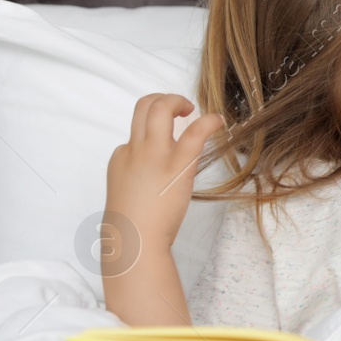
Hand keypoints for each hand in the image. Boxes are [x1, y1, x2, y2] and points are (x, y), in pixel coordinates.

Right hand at [103, 93, 224, 254]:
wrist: (134, 242)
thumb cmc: (134, 223)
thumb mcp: (128, 192)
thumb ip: (139, 174)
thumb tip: (156, 170)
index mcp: (122, 157)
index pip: (137, 131)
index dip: (155, 132)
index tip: (168, 144)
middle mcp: (134, 149)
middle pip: (143, 105)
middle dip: (163, 98)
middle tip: (181, 108)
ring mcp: (154, 155)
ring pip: (159, 107)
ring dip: (177, 99)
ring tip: (191, 109)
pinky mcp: (177, 165)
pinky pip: (194, 133)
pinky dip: (208, 121)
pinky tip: (218, 121)